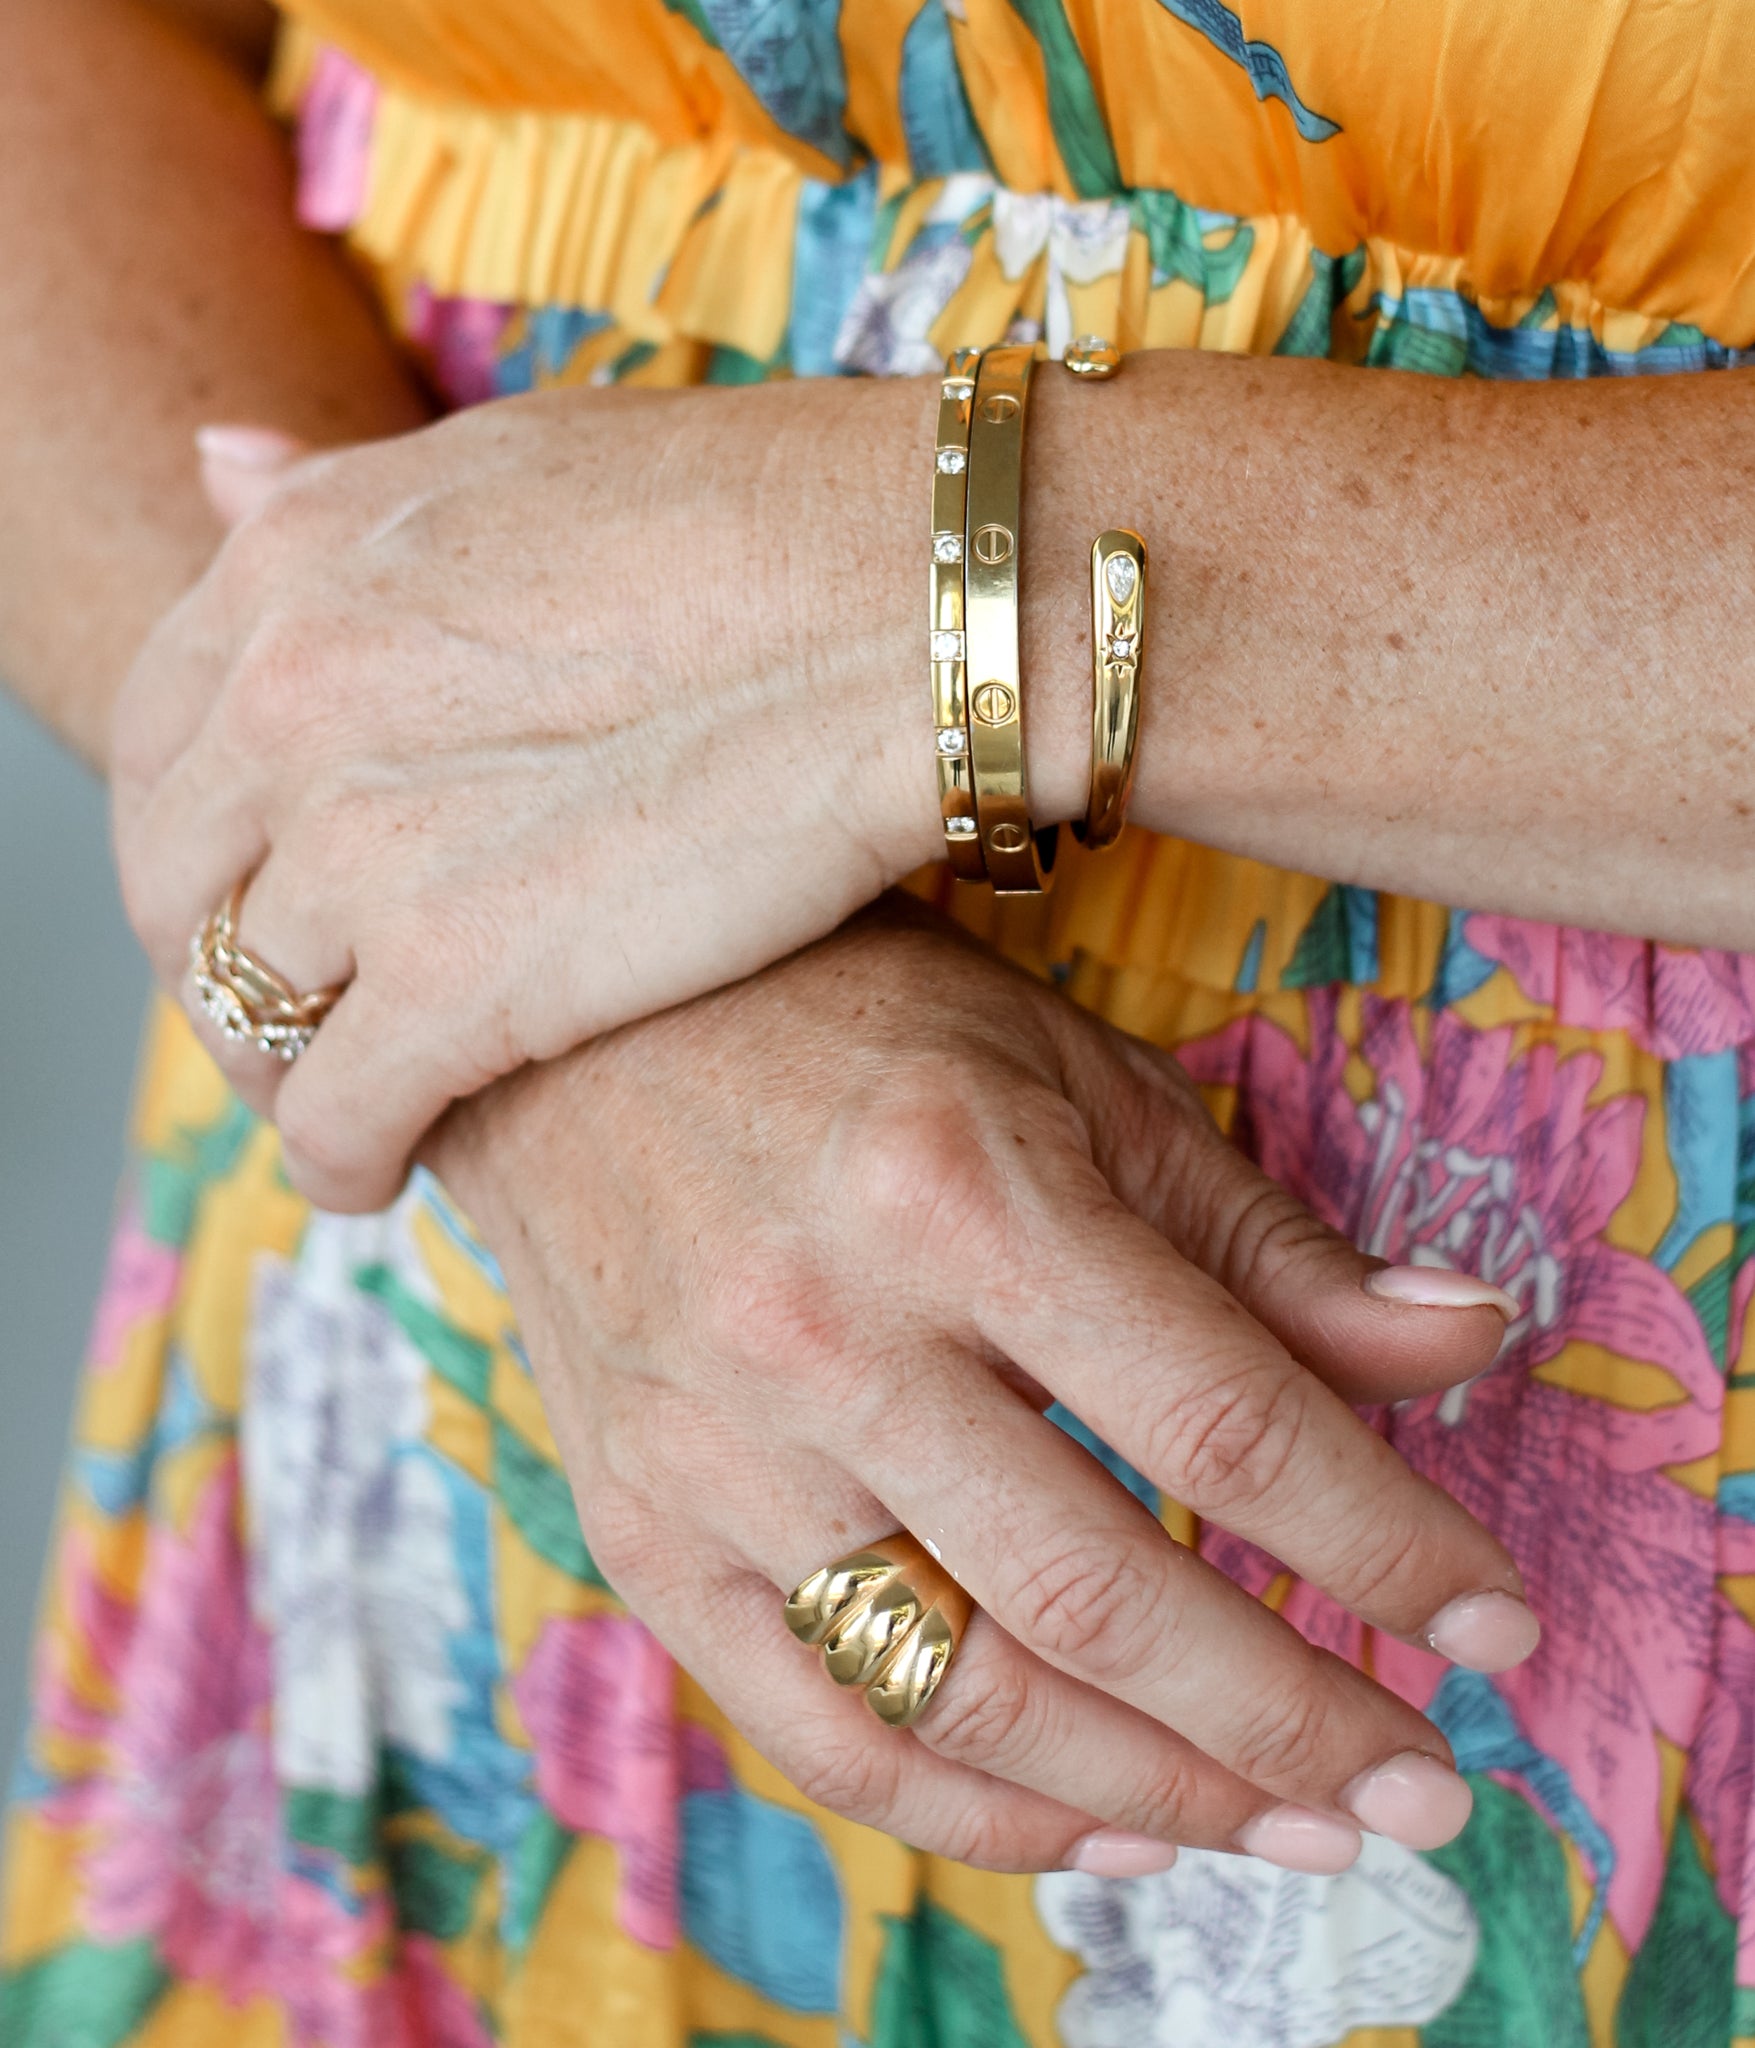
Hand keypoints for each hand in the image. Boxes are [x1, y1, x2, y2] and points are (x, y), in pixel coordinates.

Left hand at [109, 378, 948, 1212]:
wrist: (931, 603)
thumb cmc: (776, 517)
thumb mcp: (523, 459)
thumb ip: (348, 499)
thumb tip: (214, 463)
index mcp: (301, 562)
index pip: (162, 740)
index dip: (200, 841)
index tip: (261, 893)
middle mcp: (297, 696)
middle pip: (180, 887)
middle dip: (221, 969)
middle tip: (296, 1020)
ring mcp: (368, 843)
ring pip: (250, 1012)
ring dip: (282, 1073)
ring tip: (351, 1102)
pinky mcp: (466, 983)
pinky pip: (335, 1114)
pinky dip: (342, 1159)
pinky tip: (386, 1173)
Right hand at [432, 901, 1536, 1875]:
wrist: (571, 1035)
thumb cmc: (851, 1030)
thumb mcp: (1077, 1080)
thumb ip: (1261, 1242)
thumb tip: (1464, 1346)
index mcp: (961, 1192)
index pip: (1223, 1425)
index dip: (1387, 1548)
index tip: (1495, 1631)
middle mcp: (824, 1335)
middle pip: (1103, 1598)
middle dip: (1294, 1721)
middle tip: (1420, 1792)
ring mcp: (712, 1453)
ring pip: (963, 1700)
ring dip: (1159, 1794)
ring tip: (1289, 1826)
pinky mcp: (642, 1530)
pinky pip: (819, 1734)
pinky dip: (979, 1814)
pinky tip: (1106, 1826)